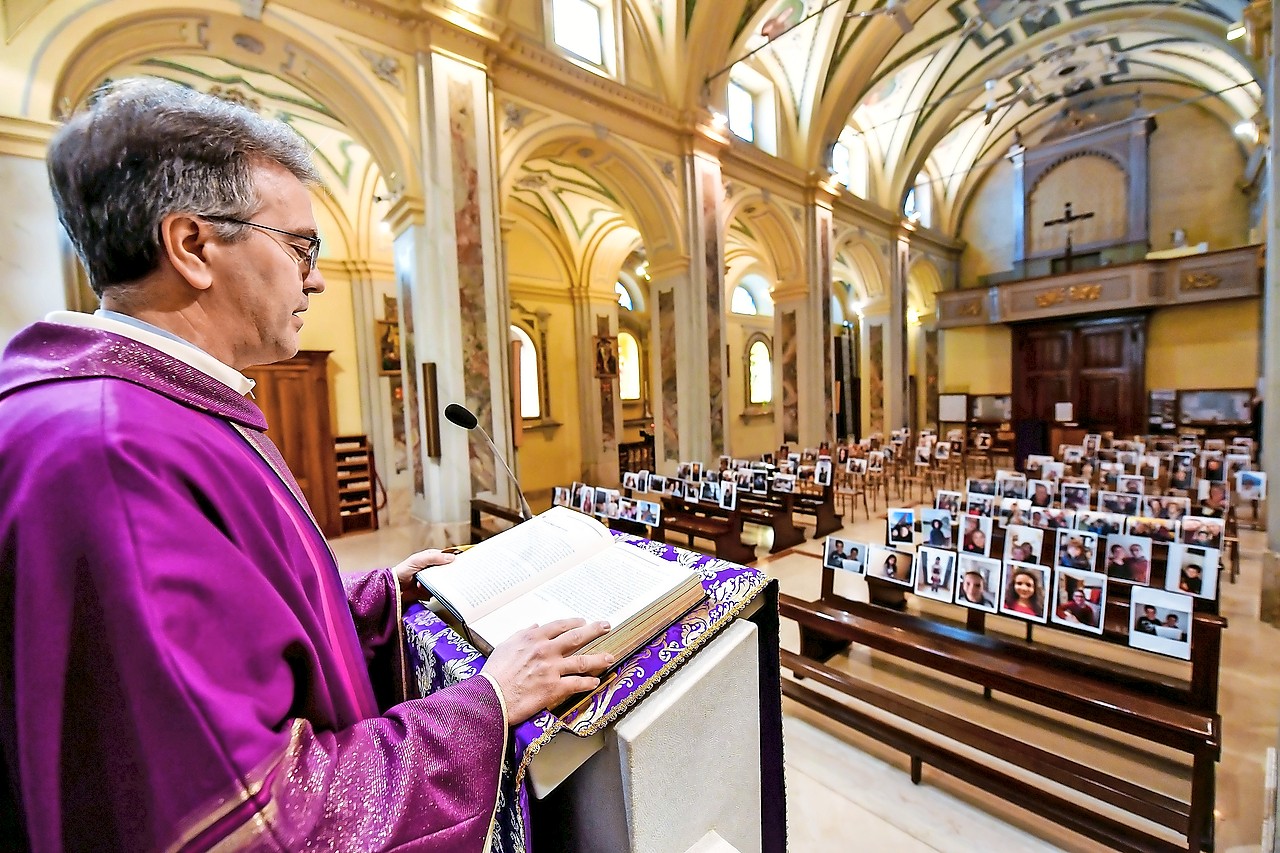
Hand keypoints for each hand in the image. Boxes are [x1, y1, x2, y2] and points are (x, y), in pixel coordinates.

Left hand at [392, 549, 454, 604]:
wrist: (394, 587)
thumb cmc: (404, 570)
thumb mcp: (418, 560)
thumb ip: (434, 558)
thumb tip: (452, 558)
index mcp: (431, 558)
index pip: (447, 557)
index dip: (455, 560)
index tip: (464, 564)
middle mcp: (433, 568)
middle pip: (448, 570)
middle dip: (452, 573)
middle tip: (460, 576)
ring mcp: (432, 580)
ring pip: (445, 581)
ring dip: (445, 583)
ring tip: (446, 584)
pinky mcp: (430, 591)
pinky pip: (439, 591)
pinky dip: (439, 592)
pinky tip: (436, 591)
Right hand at [482, 619, 613, 723]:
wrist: (491, 696)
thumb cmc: (495, 673)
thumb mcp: (506, 645)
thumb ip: (523, 634)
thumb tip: (535, 625)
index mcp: (533, 638)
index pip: (559, 626)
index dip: (574, 622)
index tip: (583, 621)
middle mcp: (546, 651)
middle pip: (576, 637)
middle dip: (594, 630)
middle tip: (605, 627)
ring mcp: (551, 670)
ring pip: (581, 661)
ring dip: (598, 659)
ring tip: (609, 657)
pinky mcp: (553, 688)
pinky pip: (576, 684)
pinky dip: (588, 683)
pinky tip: (595, 682)